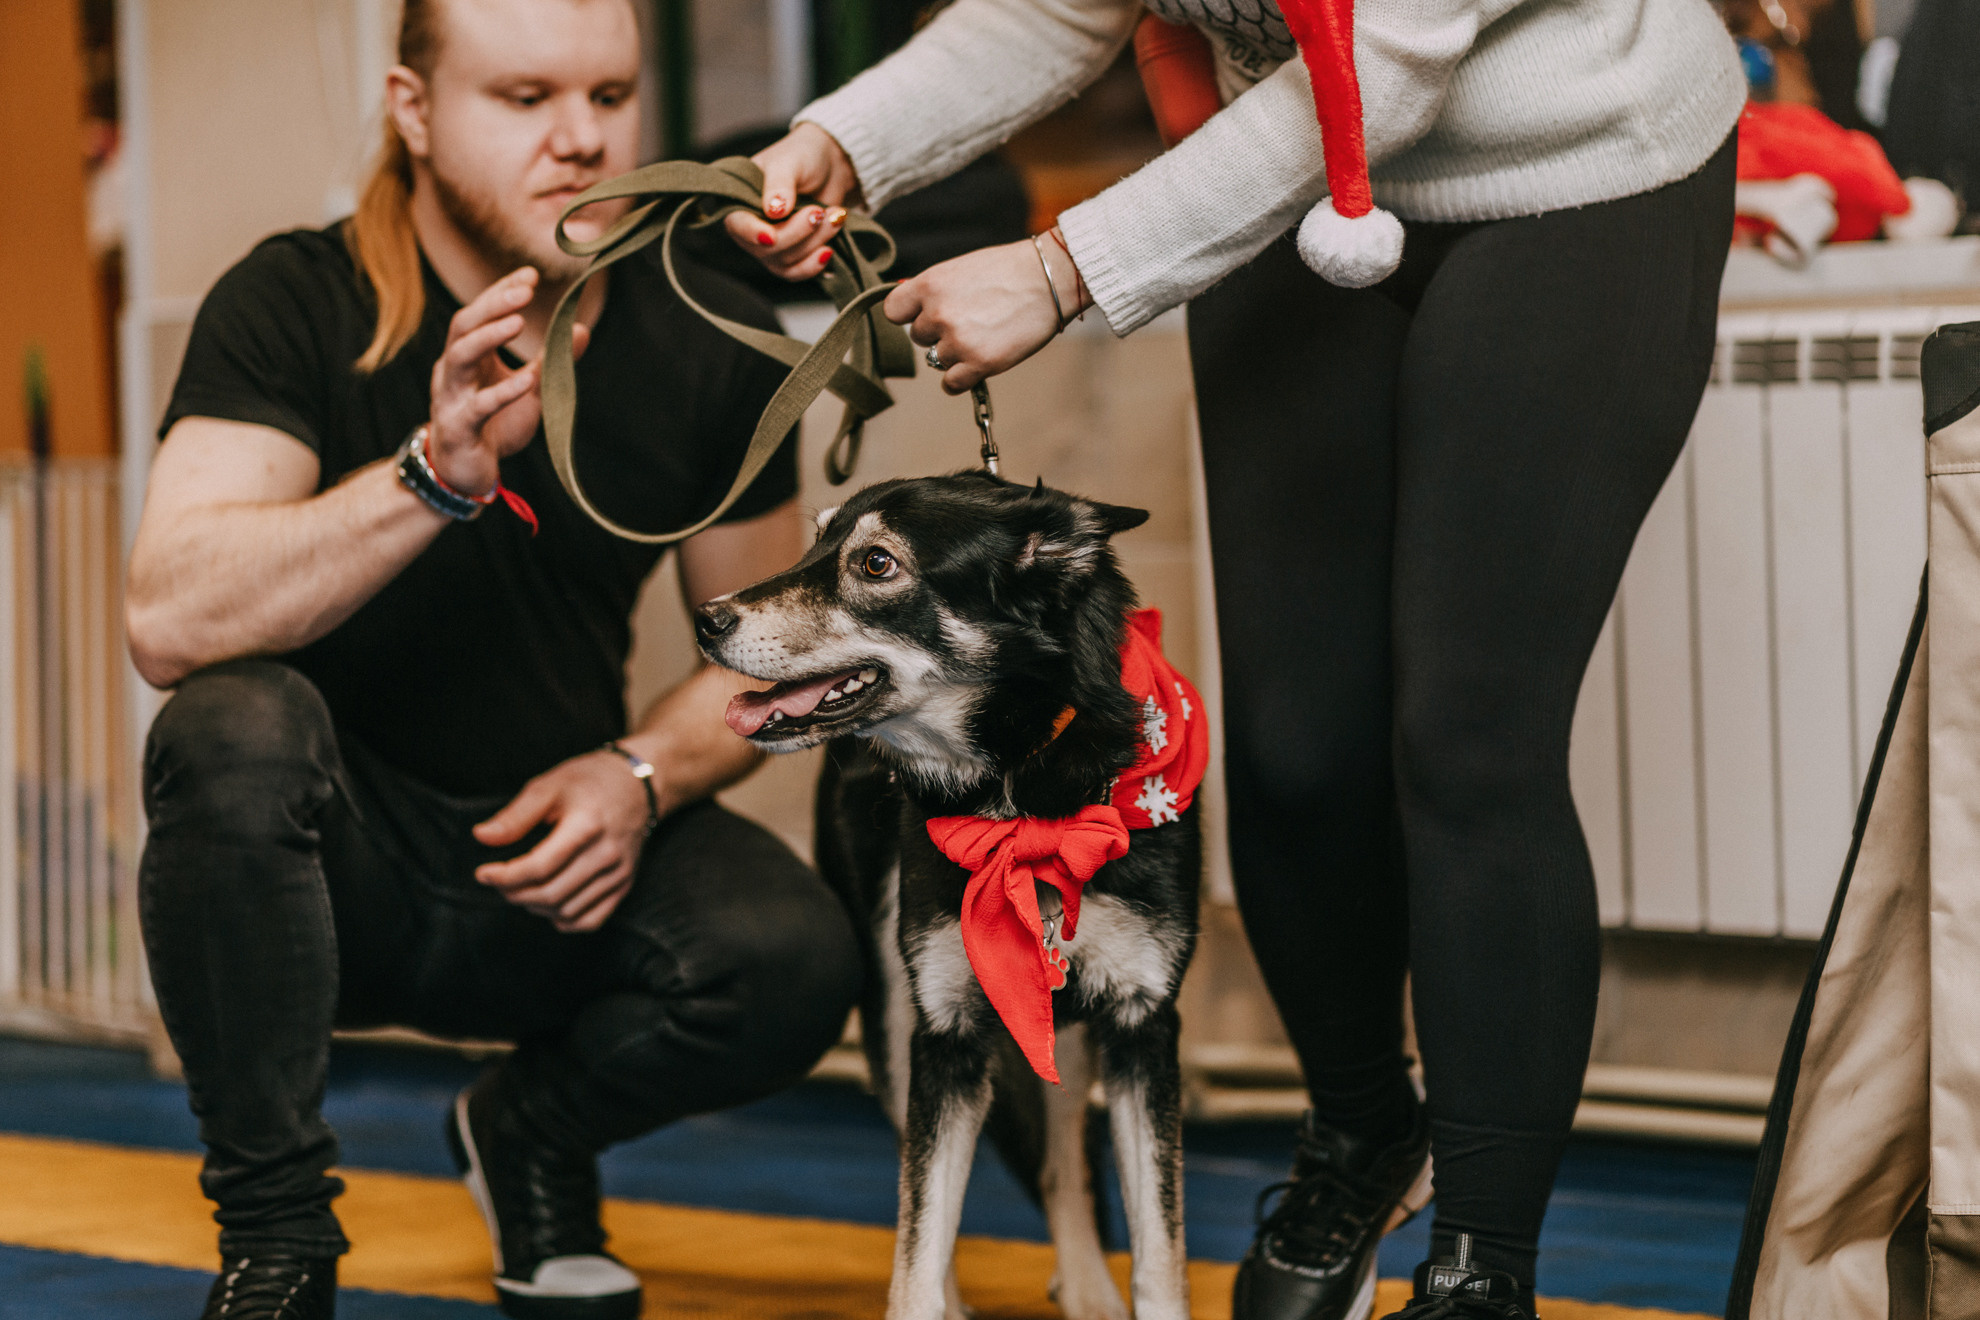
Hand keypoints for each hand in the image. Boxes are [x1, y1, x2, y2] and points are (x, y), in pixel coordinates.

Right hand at [423, 267, 589, 496]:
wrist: (465, 474)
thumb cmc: (493, 427)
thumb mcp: (529, 391)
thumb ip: (551, 362)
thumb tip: (581, 329)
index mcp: (467, 357)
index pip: (479, 314)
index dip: (501, 291)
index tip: (530, 274)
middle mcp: (453, 370)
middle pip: (464, 326)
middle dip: (492, 304)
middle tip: (525, 289)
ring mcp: (451, 397)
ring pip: (460, 357)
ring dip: (488, 337)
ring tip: (517, 323)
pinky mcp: (459, 427)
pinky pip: (478, 406)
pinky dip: (503, 392)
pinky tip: (526, 380)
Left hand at [472, 749, 653, 932]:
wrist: (639, 785)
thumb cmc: (589, 781)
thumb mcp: (549, 786)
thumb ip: (515, 815)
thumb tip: (481, 837)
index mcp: (586, 826)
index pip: (539, 867)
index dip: (505, 876)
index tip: (483, 873)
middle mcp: (607, 854)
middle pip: (551, 893)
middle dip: (514, 893)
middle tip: (498, 881)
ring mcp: (619, 873)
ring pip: (567, 911)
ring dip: (535, 907)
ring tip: (521, 888)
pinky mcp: (625, 884)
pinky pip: (590, 920)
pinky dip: (563, 920)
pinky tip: (549, 904)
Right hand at [723, 122, 863, 280]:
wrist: (831, 165)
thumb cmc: (803, 156)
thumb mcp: (789, 162)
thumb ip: (779, 185)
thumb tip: (773, 211)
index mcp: (740, 201)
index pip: (737, 225)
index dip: (753, 233)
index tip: (771, 236)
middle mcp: (751, 227)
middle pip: (765, 250)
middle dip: (796, 234)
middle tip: (818, 212)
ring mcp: (772, 245)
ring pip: (785, 262)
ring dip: (813, 243)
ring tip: (833, 217)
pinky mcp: (793, 255)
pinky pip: (797, 271)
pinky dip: (814, 264)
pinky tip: (828, 250)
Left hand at [886, 234, 1087, 392]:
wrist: (1049, 279)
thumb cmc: (1008, 270)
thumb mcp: (961, 269)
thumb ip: (934, 290)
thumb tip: (910, 309)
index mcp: (930, 284)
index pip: (893, 311)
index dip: (910, 315)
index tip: (925, 314)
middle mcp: (938, 313)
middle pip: (919, 338)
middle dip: (940, 333)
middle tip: (970, 321)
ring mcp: (958, 341)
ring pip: (938, 360)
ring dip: (956, 354)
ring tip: (983, 336)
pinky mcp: (979, 364)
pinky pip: (951, 384)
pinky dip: (961, 379)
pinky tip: (977, 365)